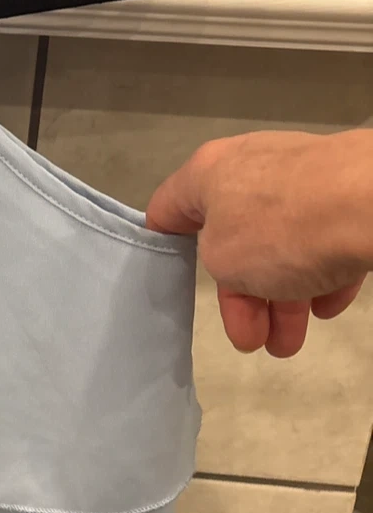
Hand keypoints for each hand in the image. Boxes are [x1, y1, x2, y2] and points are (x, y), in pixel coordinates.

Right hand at [146, 129, 372, 357]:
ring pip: (280, 246)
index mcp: (207, 173)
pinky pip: (322, 240)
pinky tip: (327, 308)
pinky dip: (320, 276)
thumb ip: (215, 262)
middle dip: (241, 299)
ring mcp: (301, 179)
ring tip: (289, 344)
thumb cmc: (278, 229)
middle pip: (233, 242)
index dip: (161, 247)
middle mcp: (251, 168)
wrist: (371, 204)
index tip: (171, 284)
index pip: (167, 210)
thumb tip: (240, 260)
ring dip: (281, 301)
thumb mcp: (220, 259)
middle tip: (250, 341)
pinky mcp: (345, 194)